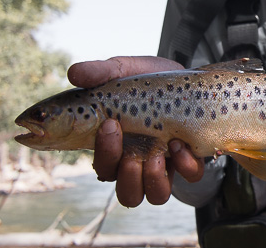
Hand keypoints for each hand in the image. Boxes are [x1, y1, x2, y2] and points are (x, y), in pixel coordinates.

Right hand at [68, 56, 204, 206]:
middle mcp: (141, 161)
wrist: (189, 78)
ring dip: (154, 180)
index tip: (110, 125)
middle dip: (127, 177)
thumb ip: (101, 72)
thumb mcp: (125, 70)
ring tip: (157, 154)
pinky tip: (181, 144)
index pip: (104, 168)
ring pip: (156, 195)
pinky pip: (191, 176)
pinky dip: (186, 166)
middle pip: (128, 193)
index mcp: (118, 146)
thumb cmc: (150, 80)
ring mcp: (168, 163)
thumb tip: (73, 74)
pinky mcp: (192, 158)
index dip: (104, 155)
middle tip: (131, 154)